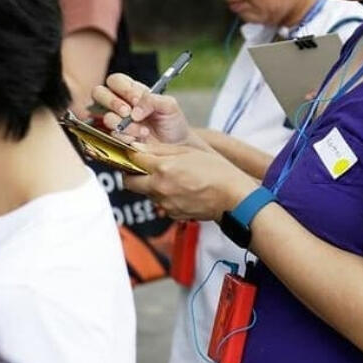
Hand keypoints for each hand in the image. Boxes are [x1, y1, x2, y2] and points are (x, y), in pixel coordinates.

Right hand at [92, 73, 192, 144]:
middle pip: (99, 93)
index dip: (123, 88)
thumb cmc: (172, 122)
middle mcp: (120, 103)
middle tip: (128, 113)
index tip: (136, 99)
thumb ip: (153, 100)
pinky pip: (111, 135)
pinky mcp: (116, 137)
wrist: (176, 146)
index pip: (116, 81)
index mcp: (132, 90)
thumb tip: (135, 110)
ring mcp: (116, 121)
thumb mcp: (170, 106)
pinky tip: (138, 139)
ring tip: (144, 131)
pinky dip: (125, 137)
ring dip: (125, 124)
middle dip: (113, 102)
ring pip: (106, 117)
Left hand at [125, 141, 258, 222]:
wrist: (233, 198)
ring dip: (150, 184)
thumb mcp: (189, 152)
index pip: (134, 160)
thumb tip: (138, 148)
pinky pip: (160, 202)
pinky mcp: (172, 214)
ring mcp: (165, 203)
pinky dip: (164, 195)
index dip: (133, 154)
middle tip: (143, 167)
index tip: (135, 152)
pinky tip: (181, 189)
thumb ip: (161, 150)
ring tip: (171, 177)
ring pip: (146, 193)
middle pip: (129, 182)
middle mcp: (160, 188)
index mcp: (163, 168)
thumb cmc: (217, 172)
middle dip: (132, 174)